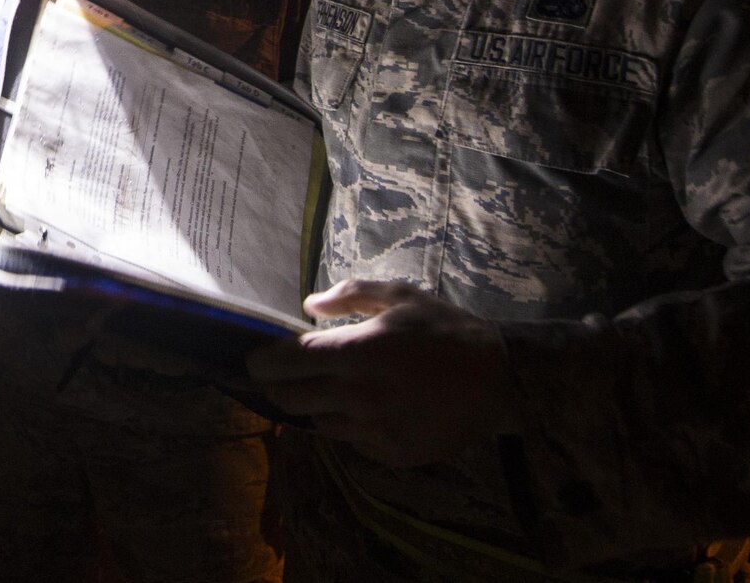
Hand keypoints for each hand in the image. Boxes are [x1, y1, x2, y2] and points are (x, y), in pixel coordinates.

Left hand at [246, 279, 519, 466]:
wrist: (498, 381)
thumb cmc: (446, 331)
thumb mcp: (401, 296)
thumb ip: (350, 296)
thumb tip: (309, 306)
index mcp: (356, 352)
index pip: (288, 362)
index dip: (261, 363)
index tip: (252, 361)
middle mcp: (357, 395)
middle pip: (292, 400)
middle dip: (277, 388)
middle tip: (279, 378)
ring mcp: (373, 429)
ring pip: (319, 423)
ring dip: (316, 407)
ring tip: (330, 391)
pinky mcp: (390, 454)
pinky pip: (352, 441)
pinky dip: (351, 426)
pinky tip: (368, 409)